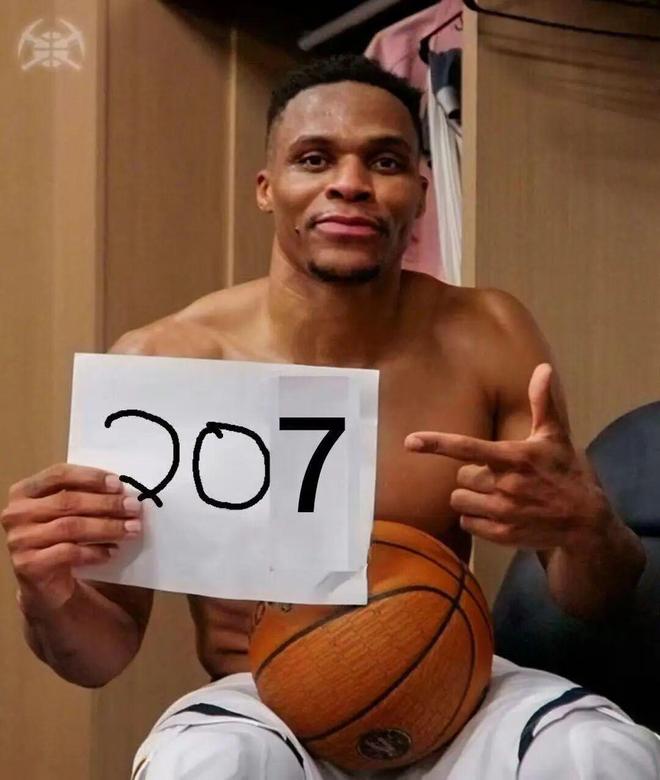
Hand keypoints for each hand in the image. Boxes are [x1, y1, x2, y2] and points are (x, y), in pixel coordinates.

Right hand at [1, 464, 142, 613]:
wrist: (45, 583)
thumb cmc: (61, 538)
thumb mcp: (68, 513)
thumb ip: (85, 497)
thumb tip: (123, 492)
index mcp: (24, 491)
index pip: (59, 474)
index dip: (90, 477)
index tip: (119, 484)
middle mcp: (16, 513)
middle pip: (68, 501)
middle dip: (107, 504)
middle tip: (134, 508)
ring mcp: (19, 540)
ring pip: (71, 527)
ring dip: (108, 527)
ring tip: (132, 529)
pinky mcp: (28, 566)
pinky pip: (69, 553)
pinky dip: (94, 551)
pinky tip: (112, 551)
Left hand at [405, 364, 609, 549]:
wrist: (585, 521)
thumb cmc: (565, 472)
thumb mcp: (555, 436)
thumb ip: (541, 402)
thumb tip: (543, 368)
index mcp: (514, 457)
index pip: (467, 448)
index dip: (436, 444)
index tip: (410, 441)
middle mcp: (505, 485)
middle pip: (460, 477)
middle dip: (473, 476)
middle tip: (498, 476)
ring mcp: (503, 512)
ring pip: (459, 501)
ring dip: (471, 497)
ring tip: (496, 496)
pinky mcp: (501, 534)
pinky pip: (467, 523)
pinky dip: (476, 518)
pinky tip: (498, 514)